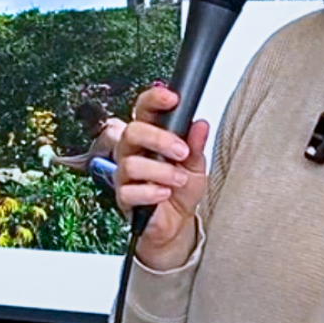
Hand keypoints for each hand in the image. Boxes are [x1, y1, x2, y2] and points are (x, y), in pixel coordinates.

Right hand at [114, 85, 209, 270]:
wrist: (176, 223)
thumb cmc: (181, 189)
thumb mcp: (196, 165)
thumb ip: (195, 145)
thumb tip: (200, 124)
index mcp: (149, 136)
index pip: (144, 109)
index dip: (154, 99)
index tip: (172, 98)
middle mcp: (132, 151)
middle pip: (133, 131)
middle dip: (160, 139)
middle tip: (182, 152)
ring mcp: (124, 173)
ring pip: (132, 163)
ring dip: (162, 171)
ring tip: (179, 180)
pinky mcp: (123, 196)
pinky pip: (130, 190)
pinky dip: (151, 192)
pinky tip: (164, 194)